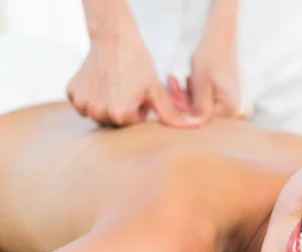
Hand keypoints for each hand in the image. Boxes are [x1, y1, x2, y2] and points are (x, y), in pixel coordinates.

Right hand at [67, 33, 199, 127]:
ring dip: (107, 103)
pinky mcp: (71, 92)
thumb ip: (171, 114)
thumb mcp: (157, 91)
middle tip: (127, 88)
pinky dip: (91, 95)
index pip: (132, 123)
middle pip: (114, 121)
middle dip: (123, 109)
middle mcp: (98, 113)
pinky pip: (82, 103)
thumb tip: (193, 127)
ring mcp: (81, 103)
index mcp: (120, 115)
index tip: (139, 92)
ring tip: (115, 84)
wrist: (114, 38)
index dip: (139, 109)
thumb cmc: (138, 64)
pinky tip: (101, 81)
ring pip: (98, 113)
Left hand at [182, 18, 248, 123]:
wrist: (221, 37)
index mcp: (233, 110)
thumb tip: (193, 125)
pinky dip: (197, 93)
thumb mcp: (201, 84)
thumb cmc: (211, 57)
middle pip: (204, 112)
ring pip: (204, 106)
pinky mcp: (231, 99)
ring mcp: (236, 105)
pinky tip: (189, 80)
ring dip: (189, 96)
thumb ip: (199, 108)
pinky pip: (209, 101)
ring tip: (181, 79)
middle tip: (172, 83)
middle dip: (185, 101)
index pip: (202, 117)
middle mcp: (239, 111)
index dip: (183, 107)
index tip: (169, 95)